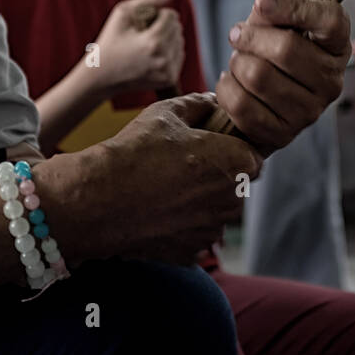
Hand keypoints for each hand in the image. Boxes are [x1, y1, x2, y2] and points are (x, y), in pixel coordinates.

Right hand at [36, 93, 261, 263]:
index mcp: (237, 163)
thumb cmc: (136, 151)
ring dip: (201, 201)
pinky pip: (194, 234)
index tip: (215, 144)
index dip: (236, 147)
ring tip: (166, 186)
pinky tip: (156, 209)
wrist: (99, 198)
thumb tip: (213, 100)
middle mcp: (232, 201)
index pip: (255, 154)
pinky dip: (181, 225)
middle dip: (219, 174)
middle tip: (185, 163)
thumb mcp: (167, 112)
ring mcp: (211, 231)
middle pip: (237, 185)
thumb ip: (199, 104)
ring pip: (216, 212)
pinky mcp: (190, 253)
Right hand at [90, 0, 184, 95]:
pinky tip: (150, 56)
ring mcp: (168, 72)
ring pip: (180, 42)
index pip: (172, 15)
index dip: (156, 15)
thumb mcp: (123, 14)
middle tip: (141, 36)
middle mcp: (164, 59)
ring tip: (145, 46)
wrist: (101, 76)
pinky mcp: (169, 80)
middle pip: (178, 29)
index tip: (141, 23)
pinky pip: (179, 56)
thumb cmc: (110, 41)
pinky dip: (168, 52)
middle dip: (163, 27)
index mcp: (154, 42)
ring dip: (166, 39)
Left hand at [216, 0, 350, 155]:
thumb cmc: (272, 50)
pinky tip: (232, 82)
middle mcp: (332, 81)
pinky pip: (242, 105)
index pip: (331, 20)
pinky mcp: (284, 133)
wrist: (261, 99)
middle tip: (237, 34)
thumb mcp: (275, 20)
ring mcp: (311, 111)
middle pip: (286, 49)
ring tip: (238, 61)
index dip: (294, 8)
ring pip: (258, 76)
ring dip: (237, 63)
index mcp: (337, 46)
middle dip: (250, 37)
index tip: (261, 2)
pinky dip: (227, 89)